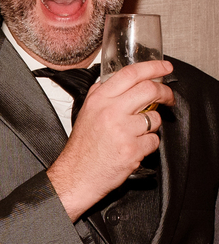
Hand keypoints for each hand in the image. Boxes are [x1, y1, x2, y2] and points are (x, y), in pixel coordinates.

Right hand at [47, 59, 173, 220]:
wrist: (76, 176)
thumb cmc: (82, 148)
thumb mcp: (85, 114)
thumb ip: (100, 95)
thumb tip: (119, 82)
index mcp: (98, 100)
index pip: (130, 74)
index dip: (153, 67)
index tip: (164, 68)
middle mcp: (110, 112)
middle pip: (149, 90)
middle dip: (165, 92)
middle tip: (167, 98)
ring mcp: (122, 131)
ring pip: (155, 118)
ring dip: (152, 126)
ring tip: (137, 134)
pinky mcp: (132, 149)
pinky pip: (153, 140)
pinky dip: (148, 145)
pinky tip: (133, 148)